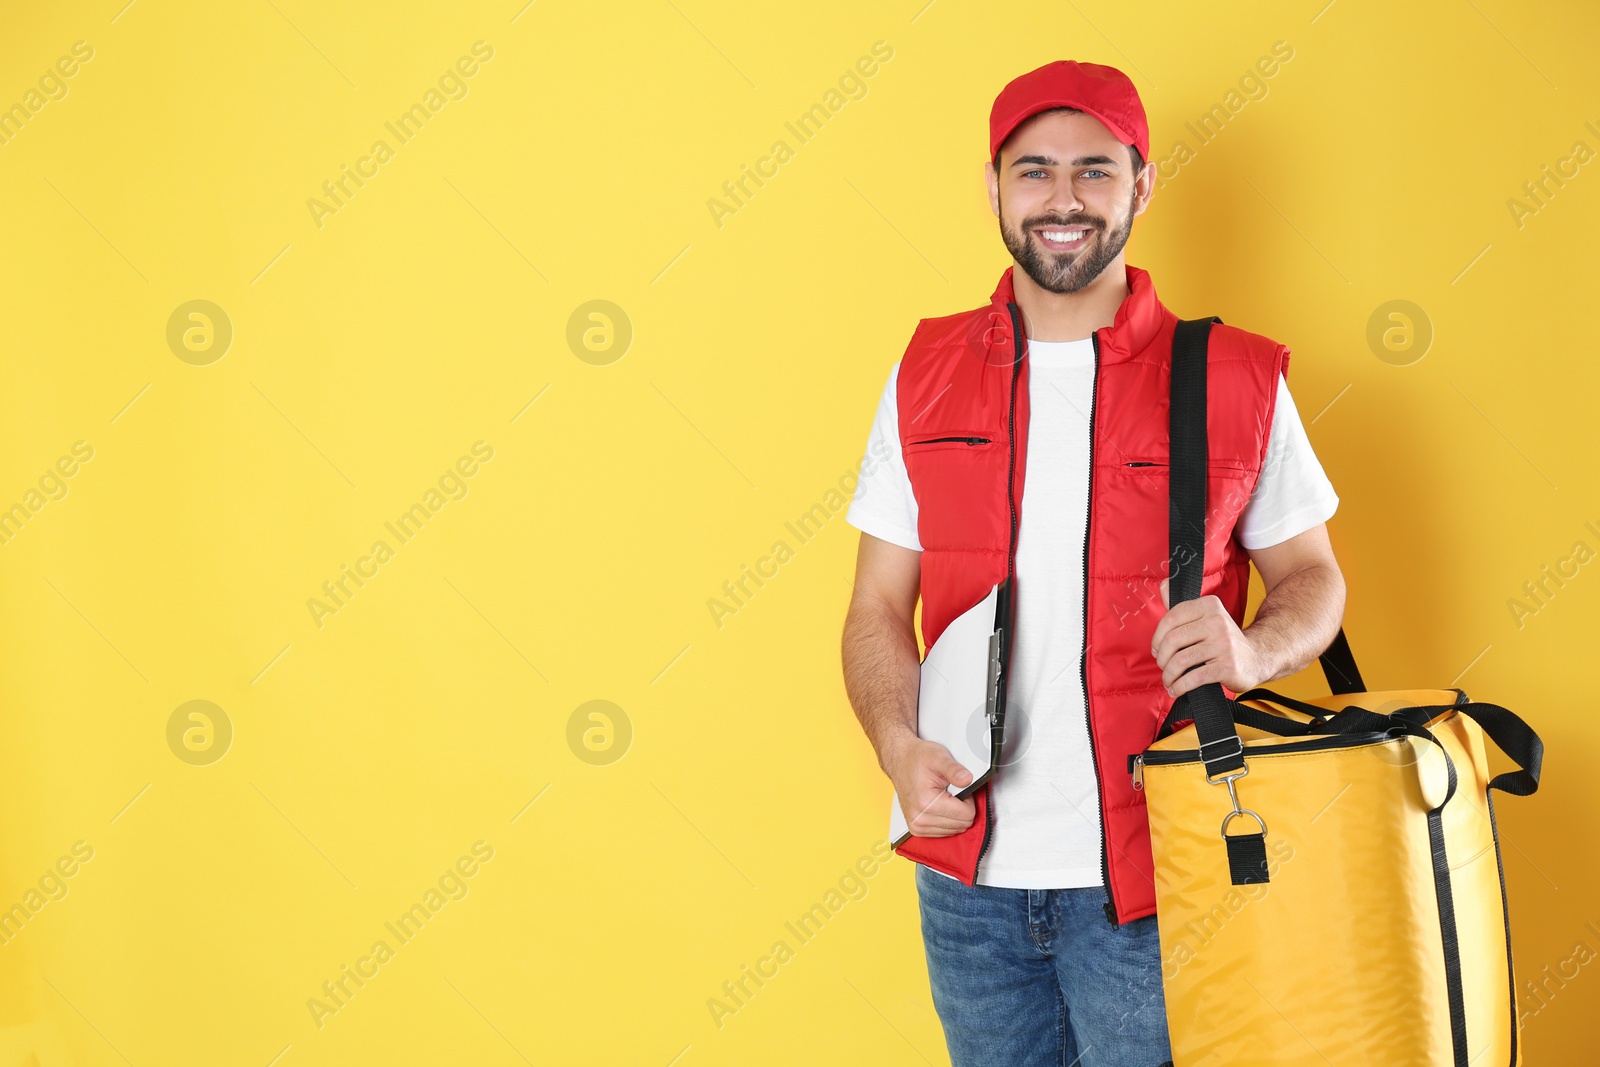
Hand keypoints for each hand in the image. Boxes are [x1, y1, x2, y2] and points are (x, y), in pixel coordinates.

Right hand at [882, 735, 975, 837]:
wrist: (900, 761)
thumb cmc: (918, 759)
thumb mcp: (939, 757)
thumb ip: (955, 769)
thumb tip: (968, 779)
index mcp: (926, 803)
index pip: (966, 815)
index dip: (968, 799)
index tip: (958, 788)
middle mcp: (920, 819)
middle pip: (962, 825)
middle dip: (961, 808)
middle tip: (951, 791)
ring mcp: (917, 826)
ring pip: (955, 830)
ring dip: (954, 814)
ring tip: (943, 797)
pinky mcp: (917, 830)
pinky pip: (944, 833)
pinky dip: (947, 820)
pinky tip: (939, 806)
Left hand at [1153, 577, 1266, 697]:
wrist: (1258, 658)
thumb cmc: (1223, 640)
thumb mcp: (1206, 617)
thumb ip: (1183, 605)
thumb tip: (1163, 584)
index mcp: (1209, 605)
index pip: (1172, 618)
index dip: (1157, 637)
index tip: (1157, 650)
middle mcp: (1217, 622)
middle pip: (1173, 640)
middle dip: (1162, 659)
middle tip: (1163, 667)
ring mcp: (1224, 644)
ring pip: (1181, 661)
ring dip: (1169, 675)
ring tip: (1169, 681)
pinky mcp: (1228, 666)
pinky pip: (1194, 678)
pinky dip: (1180, 686)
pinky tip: (1177, 690)